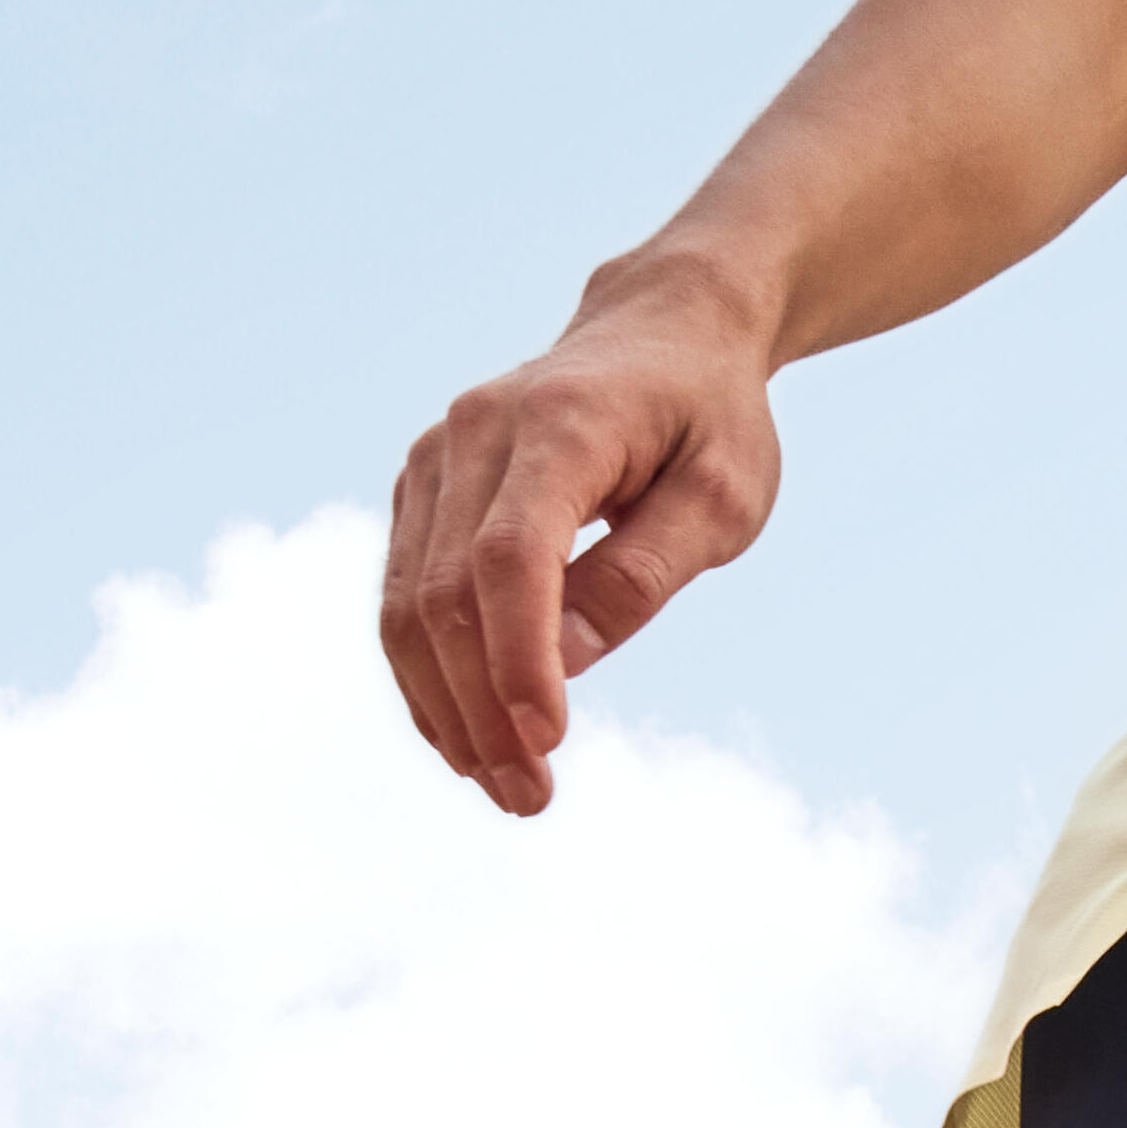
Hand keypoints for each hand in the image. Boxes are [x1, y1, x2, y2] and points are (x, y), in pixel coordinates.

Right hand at [379, 263, 784, 815]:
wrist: (662, 329)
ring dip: (445, 708)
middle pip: (446, 593)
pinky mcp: (422, 487)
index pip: (511, 558)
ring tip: (503, 786)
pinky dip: (428, 673)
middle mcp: (474, 432)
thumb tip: (565, 663)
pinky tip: (466, 738)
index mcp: (560, 425)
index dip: (519, 659)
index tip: (548, 743)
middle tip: (531, 798)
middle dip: (481, 709)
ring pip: (407, 603)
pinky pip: (403, 593)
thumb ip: (645, 573)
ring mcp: (435, 457)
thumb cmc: (709, 417)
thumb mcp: (723, 497)